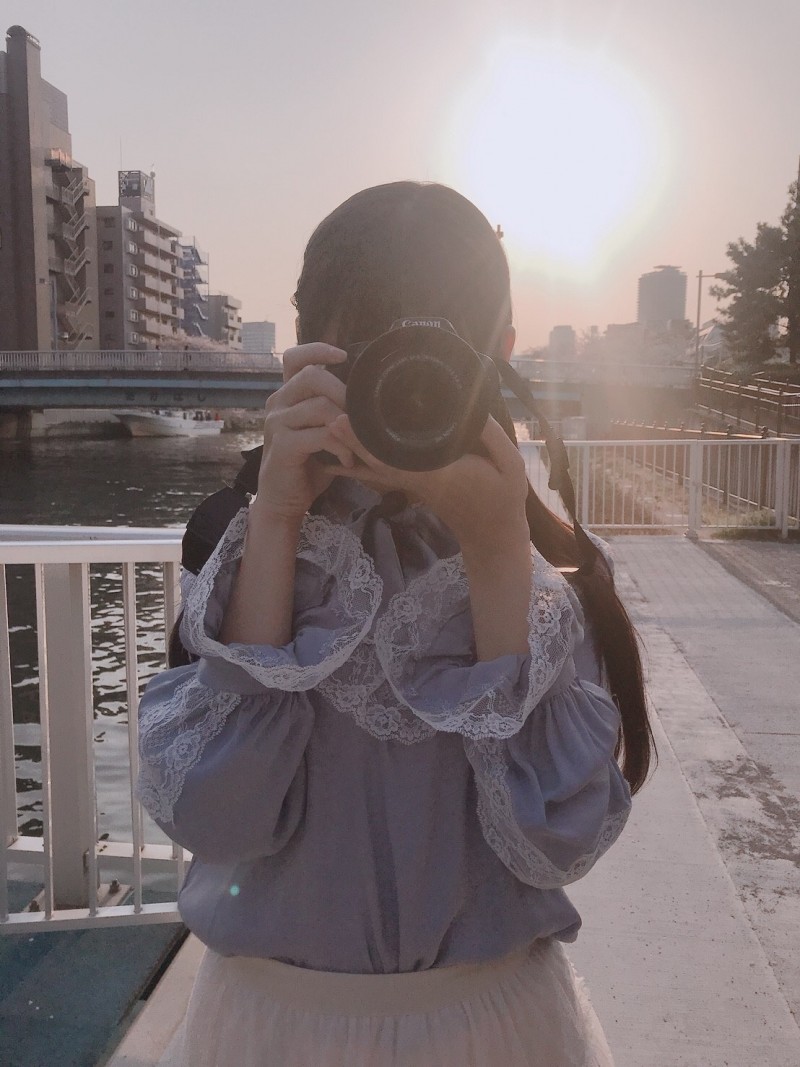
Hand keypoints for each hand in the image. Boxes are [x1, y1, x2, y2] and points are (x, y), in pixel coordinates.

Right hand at [255, 344, 354, 520]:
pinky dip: (341, 446)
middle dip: (344, 392)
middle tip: (363, 416)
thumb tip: (369, 395)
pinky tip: (348, 460)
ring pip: (321, 406)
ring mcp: (277, 423)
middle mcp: (278, 403)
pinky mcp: (283, 445)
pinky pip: (322, 434)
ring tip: (359, 446)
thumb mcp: (321, 432)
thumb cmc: (307, 465)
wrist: (283, 500)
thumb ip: (334, 411)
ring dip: (349, 426)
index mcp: (286, 396)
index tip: (343, 356)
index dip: (318, 349)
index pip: (294, 358)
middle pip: (313, 376)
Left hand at [330, 415, 530, 557]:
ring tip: (333, 426)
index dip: (369, 442)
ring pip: (378, 467)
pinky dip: (368, 458)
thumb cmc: (503, 498)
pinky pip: (386, 471)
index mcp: (438, 473)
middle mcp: (419, 478)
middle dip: (354, 440)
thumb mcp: (510, 465)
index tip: (350, 421)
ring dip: (356, 448)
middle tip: (329, 418)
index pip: (395, 457)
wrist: (493, 535)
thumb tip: (473, 409)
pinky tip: (353, 449)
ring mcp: (415, 484)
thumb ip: (492, 437)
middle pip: (377, 460)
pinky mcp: (417, 485)